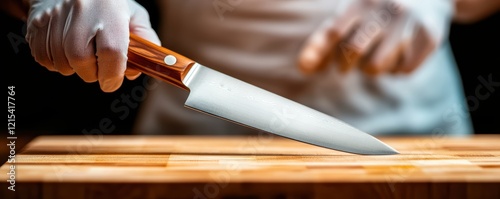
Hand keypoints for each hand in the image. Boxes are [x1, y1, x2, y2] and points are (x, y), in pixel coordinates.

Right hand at [26, 0, 159, 91]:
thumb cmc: (109, 6)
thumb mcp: (134, 16)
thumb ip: (145, 41)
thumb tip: (137, 70)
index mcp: (110, 7)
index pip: (111, 51)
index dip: (113, 74)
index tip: (113, 81)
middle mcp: (81, 8)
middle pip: (81, 59)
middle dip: (92, 74)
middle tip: (98, 70)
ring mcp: (55, 13)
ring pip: (61, 62)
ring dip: (73, 69)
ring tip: (82, 57)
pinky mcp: (36, 21)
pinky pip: (43, 57)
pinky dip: (55, 63)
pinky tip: (65, 52)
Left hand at [298, 0, 452, 75]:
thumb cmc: (379, 9)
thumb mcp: (352, 13)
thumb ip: (325, 39)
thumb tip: (303, 68)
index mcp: (361, 1)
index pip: (334, 32)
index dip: (322, 53)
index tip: (315, 65)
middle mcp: (385, 8)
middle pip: (353, 52)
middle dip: (345, 64)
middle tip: (348, 64)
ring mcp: (408, 22)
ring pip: (376, 67)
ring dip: (372, 68)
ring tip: (378, 54)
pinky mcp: (429, 37)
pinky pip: (403, 71)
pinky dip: (397, 70)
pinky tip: (400, 54)